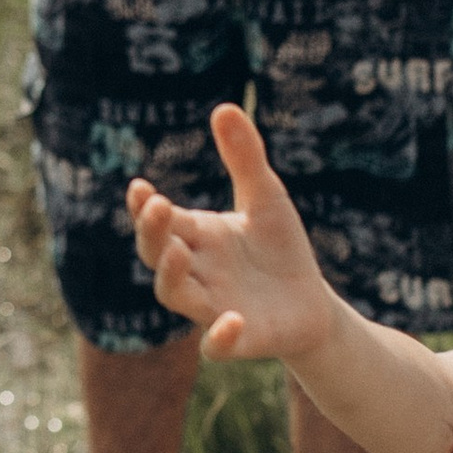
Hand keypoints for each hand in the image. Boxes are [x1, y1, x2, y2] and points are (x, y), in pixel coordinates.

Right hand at [129, 103, 339, 363]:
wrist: (311, 305)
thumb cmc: (279, 249)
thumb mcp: (267, 197)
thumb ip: (245, 158)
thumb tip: (224, 107)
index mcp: (197, 236)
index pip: (162, 221)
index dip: (145, 207)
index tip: (140, 187)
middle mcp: (196, 271)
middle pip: (158, 255)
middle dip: (152, 233)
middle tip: (156, 206)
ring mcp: (212, 307)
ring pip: (175, 296)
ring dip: (171, 276)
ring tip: (180, 252)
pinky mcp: (238, 339)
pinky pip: (217, 345)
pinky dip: (218, 337)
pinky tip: (231, 320)